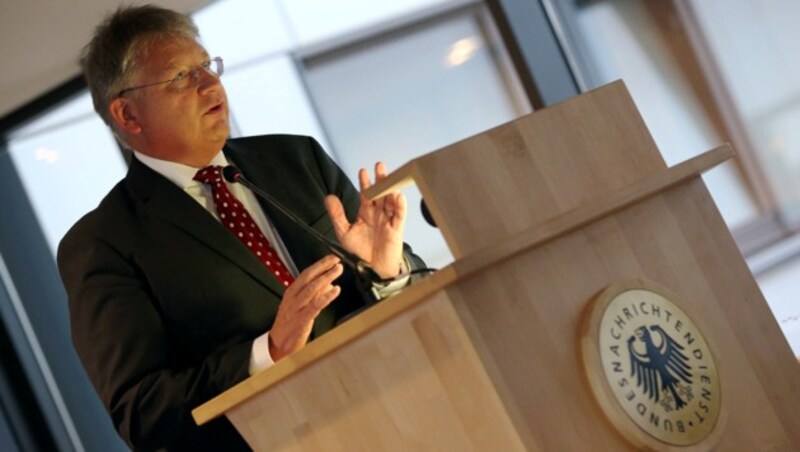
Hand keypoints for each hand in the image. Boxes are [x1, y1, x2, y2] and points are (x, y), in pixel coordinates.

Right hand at [268, 255, 342, 360]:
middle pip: (308, 277)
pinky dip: (327, 296)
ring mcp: (296, 308)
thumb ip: (314, 294)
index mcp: (291, 292)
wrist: (277, 344)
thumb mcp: (300, 305)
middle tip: (336, 261)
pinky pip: (316, 305)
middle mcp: (293, 298)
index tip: (331, 258)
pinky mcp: (302, 319)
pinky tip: (335, 290)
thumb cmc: (289, 324)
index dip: (319, 265)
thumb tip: (329, 284)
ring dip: (326, 277)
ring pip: (312, 288)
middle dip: (323, 267)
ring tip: (337, 271)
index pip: (306, 274)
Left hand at [325, 162, 405, 277]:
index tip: (363, 171)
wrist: (372, 270)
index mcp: (366, 213)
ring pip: (391, 202)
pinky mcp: (396, 229)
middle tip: (380, 166)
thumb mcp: (344, 232)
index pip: (366, 194)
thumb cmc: (359, 253)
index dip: (365, 183)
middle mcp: (378, 214)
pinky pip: (399, 216)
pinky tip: (399, 197)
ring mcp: (388, 221)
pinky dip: (400, 207)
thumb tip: (329, 197)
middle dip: (381, 180)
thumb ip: (337, 214)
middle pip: (380, 193)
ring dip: (391, 190)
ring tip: (389, 179)